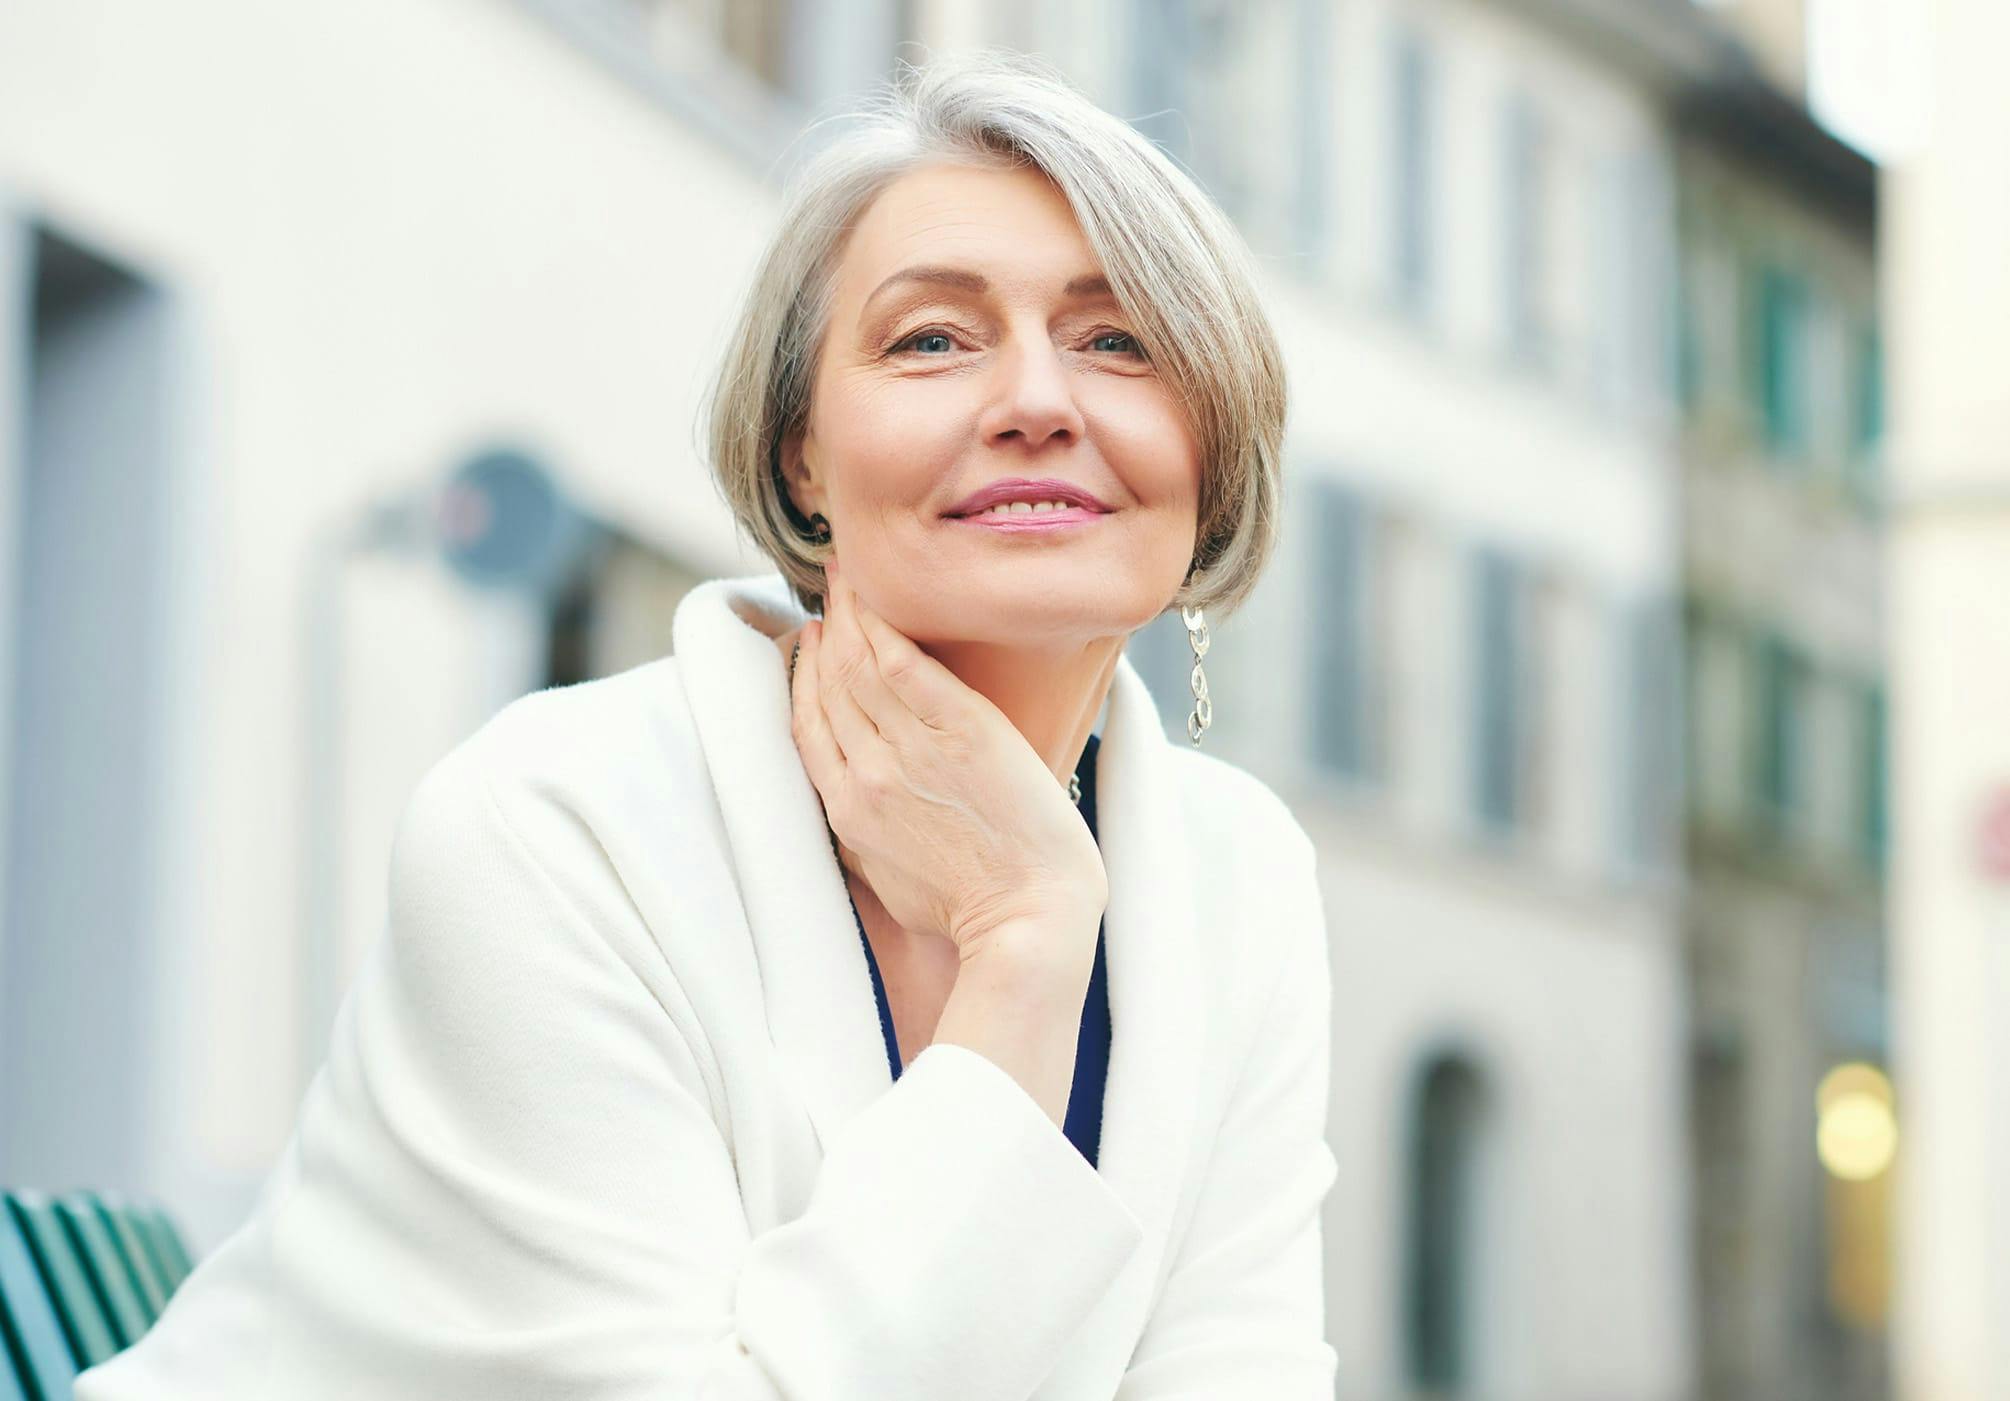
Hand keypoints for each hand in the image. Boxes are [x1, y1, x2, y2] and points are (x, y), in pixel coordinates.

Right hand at [788, 554, 1108, 965]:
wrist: (1027, 917)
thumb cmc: (971, 910)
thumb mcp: (890, 882)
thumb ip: (863, 837)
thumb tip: (856, 809)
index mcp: (848, 814)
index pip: (807, 727)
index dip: (803, 679)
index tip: (807, 646)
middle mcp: (866, 774)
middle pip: (829, 686)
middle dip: (823, 634)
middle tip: (826, 597)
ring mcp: (910, 750)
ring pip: (859, 665)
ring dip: (847, 615)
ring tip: (846, 581)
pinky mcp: (960, 729)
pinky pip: (905, 662)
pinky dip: (881, 624)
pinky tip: (875, 598)